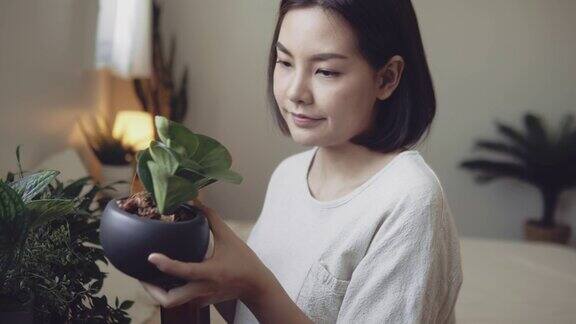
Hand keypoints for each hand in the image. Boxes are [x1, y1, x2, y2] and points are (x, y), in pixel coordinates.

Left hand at [140, 199, 275, 308]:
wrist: (256, 286)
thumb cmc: (243, 261)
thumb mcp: (229, 237)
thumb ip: (212, 218)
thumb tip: (196, 201)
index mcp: (210, 272)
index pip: (184, 271)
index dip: (165, 264)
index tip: (151, 256)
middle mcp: (203, 289)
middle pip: (170, 300)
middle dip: (152, 290)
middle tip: (142, 275)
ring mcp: (201, 299)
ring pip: (172, 302)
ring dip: (158, 291)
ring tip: (149, 276)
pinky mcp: (201, 302)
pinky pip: (180, 299)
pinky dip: (170, 290)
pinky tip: (166, 278)